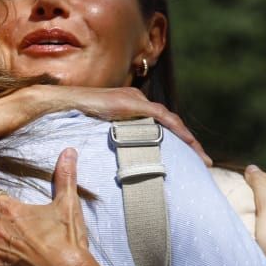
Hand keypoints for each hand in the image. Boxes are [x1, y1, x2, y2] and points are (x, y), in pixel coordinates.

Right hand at [30, 84, 213, 166]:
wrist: (60, 104)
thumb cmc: (73, 120)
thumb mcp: (98, 133)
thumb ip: (112, 143)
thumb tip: (119, 166)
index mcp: (131, 107)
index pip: (162, 126)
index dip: (179, 142)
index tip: (192, 160)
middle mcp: (137, 100)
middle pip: (172, 124)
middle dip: (190, 144)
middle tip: (206, 162)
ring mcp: (135, 100)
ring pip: (171, 121)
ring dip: (189, 140)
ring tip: (202, 158)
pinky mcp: (132, 103)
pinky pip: (160, 117)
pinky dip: (175, 129)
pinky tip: (187, 142)